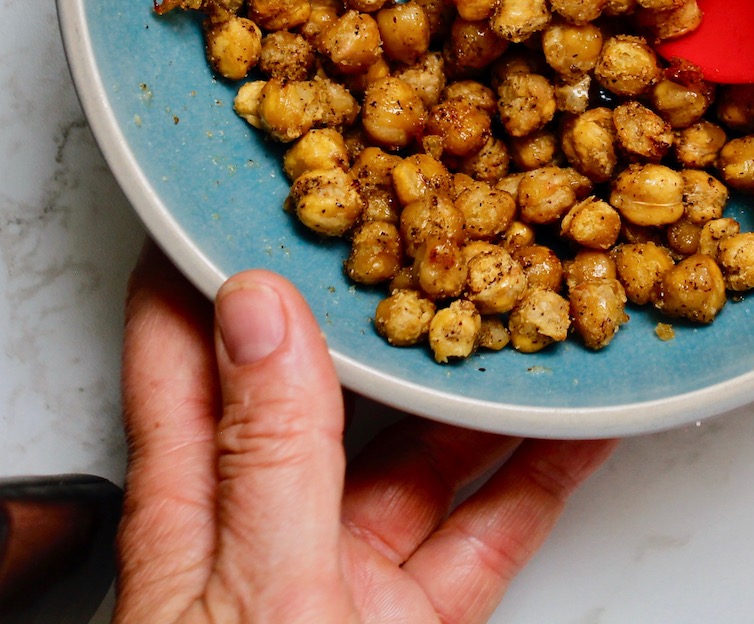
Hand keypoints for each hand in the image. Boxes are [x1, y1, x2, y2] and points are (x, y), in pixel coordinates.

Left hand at [113, 247, 614, 622]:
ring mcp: (340, 576)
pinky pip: (479, 533)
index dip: (200, 256)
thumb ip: (271, 456)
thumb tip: (262, 308)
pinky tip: (574, 427)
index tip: (243, 174)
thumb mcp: (260, 600)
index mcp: (194, 509)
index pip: (179, 347)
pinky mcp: (407, 623)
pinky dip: (532, 480)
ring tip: (518, 292)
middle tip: (425, 212)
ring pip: (414, 450)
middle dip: (369, 301)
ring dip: (468, 382)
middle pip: (317, 384)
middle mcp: (263, 527)